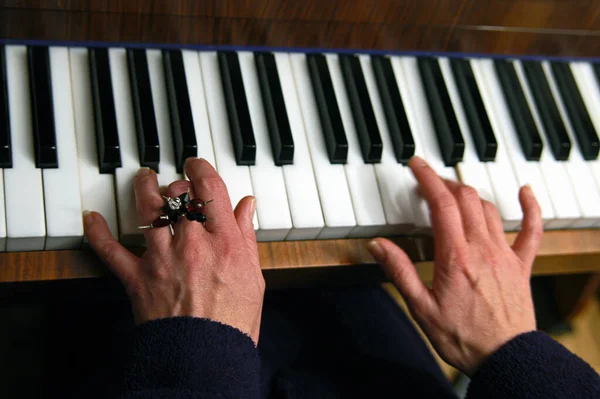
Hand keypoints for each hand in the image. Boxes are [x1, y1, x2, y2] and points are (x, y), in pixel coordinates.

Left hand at [83, 158, 264, 343]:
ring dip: (142, 188)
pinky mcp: (137, 278)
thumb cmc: (233, 322)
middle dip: (175, 181)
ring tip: (142, 179)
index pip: (210, 189)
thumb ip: (246, 237)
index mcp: (224, 242)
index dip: (201, 168)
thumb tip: (247, 207)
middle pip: (177, 193)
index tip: (196, 164)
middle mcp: (191, 243)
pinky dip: (98, 232)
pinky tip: (92, 217)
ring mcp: (161, 258)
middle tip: (176, 182)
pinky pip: (110, 250)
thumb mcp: (252, 276)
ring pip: (146, 209)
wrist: (204, 357)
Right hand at [368, 157, 541, 375]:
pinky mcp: (520, 264)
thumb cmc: (463, 337)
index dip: (428, 178)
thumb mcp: (421, 307)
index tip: (417, 165)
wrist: (505, 357)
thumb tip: (378, 246)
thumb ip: (400, 272)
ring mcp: (504, 254)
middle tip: (429, 181)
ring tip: (454, 192)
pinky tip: (525, 191)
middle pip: (465, 199)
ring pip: (489, 209)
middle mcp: (482, 248)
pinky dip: (530, 207)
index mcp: (455, 257)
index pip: (441, 204)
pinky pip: (532, 229)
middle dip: (445, 182)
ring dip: (470, 194)